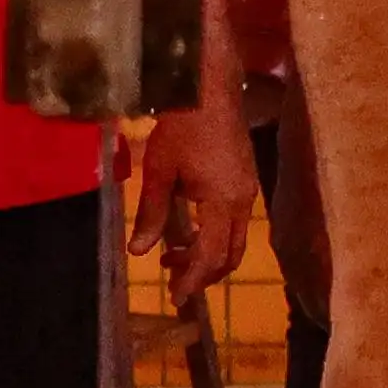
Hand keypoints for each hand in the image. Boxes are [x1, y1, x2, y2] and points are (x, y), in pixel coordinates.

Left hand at [132, 94, 258, 306]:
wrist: (210, 88)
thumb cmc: (182, 127)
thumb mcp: (159, 172)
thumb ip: (152, 214)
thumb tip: (138, 252)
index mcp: (223, 203)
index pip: (210, 256)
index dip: (192, 280)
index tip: (175, 298)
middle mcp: (243, 201)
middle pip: (230, 254)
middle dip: (203, 273)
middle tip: (173, 282)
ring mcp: (248, 189)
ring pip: (235, 238)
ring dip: (207, 253)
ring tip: (171, 253)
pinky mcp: (246, 178)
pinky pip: (235, 220)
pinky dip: (214, 234)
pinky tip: (189, 226)